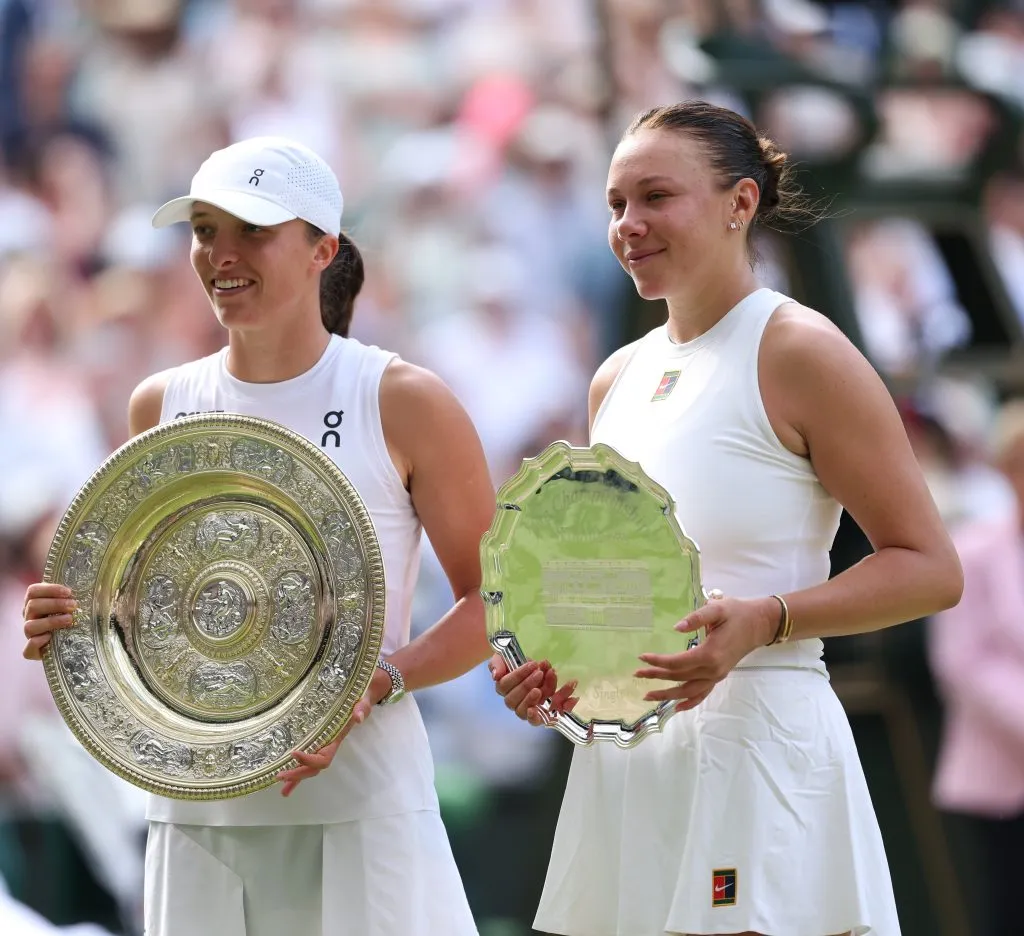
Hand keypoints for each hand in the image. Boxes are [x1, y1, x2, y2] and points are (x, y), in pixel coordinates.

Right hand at [23, 583, 77, 659]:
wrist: (74, 643)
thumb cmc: (74, 618)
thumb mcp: (72, 605)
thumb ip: (72, 596)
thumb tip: (88, 587)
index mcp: (36, 603)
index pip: (33, 591)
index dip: (50, 589)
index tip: (69, 592)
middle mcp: (30, 618)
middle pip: (32, 606)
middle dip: (55, 604)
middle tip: (73, 605)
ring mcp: (30, 635)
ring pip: (29, 626)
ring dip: (50, 621)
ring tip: (69, 620)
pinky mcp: (32, 651)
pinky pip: (28, 649)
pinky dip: (37, 643)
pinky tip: (51, 638)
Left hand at [276, 665, 389, 795]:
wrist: (364, 694)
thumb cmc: (362, 697)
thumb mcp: (363, 700)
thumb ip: (362, 707)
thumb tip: (358, 716)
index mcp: (337, 738)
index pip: (324, 757)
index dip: (309, 759)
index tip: (294, 752)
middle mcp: (330, 744)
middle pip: (314, 767)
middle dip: (298, 773)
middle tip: (280, 776)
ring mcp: (324, 743)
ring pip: (310, 766)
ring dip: (297, 777)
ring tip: (283, 790)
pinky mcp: (319, 738)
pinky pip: (308, 756)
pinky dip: (298, 768)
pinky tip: (287, 776)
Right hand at [489, 655, 577, 726]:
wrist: (525, 664)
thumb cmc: (512, 662)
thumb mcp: (502, 658)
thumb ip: (497, 664)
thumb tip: (496, 675)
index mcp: (504, 690)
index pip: (506, 686)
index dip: (518, 676)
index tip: (532, 664)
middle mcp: (515, 703)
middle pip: (518, 702)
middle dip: (529, 685)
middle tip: (540, 672)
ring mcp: (530, 710)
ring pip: (534, 711)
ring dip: (544, 695)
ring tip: (552, 678)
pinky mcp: (546, 712)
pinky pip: (555, 714)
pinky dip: (564, 707)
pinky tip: (573, 698)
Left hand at [634, 594, 777, 710]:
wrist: (759, 623)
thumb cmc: (737, 613)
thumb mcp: (717, 608)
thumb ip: (696, 618)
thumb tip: (676, 628)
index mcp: (710, 654)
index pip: (677, 663)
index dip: (658, 661)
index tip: (642, 657)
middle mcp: (713, 670)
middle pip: (679, 677)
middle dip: (656, 676)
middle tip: (636, 673)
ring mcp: (717, 675)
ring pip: (688, 691)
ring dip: (667, 694)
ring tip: (647, 695)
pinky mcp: (719, 676)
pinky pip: (703, 694)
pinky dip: (690, 702)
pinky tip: (677, 707)